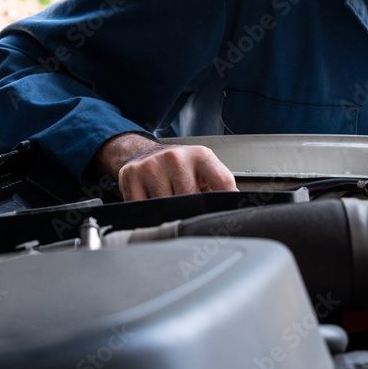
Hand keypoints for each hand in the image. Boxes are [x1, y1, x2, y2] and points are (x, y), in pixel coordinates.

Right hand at [95, 133, 237, 199]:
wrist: (144, 154)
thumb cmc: (179, 167)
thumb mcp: (204, 170)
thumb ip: (220, 187)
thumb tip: (236, 207)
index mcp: (201, 155)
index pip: (221, 181)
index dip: (226, 201)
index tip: (225, 214)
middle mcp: (176, 157)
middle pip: (191, 200)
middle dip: (192, 210)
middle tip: (189, 210)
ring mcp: (152, 166)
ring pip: (167, 207)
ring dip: (169, 212)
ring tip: (170, 202)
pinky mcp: (131, 176)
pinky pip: (144, 209)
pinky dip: (150, 213)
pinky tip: (153, 203)